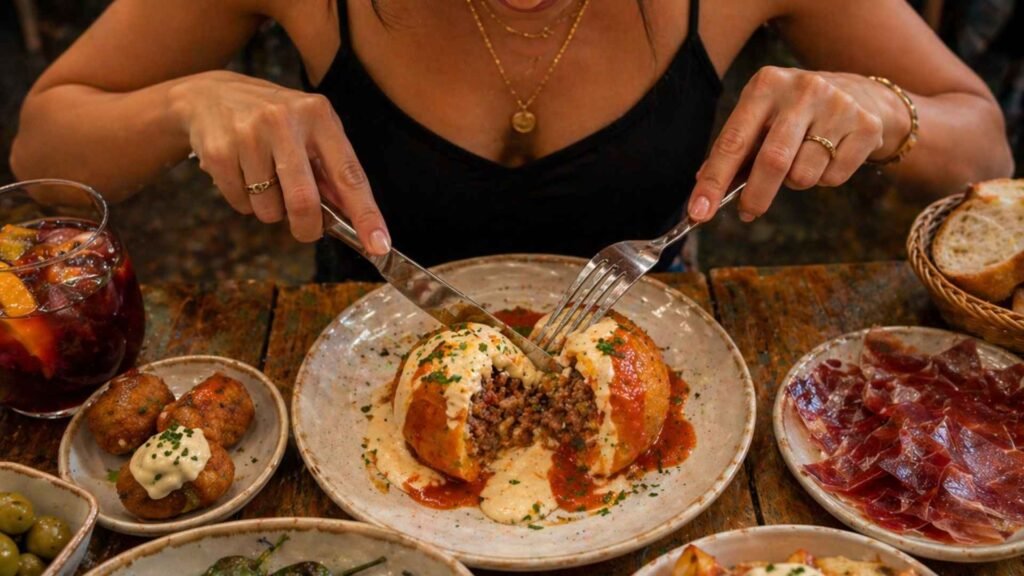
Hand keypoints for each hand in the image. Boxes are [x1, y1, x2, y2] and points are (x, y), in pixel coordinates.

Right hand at [168, 70, 389, 250]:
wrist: (208, 95)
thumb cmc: (272, 120)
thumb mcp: (308, 129)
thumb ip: (332, 170)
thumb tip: (354, 218)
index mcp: (318, 115)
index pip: (349, 175)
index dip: (366, 214)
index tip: (379, 245)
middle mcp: (284, 121)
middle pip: (304, 201)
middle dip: (307, 228)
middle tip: (306, 231)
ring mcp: (249, 134)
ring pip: (269, 208)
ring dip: (270, 210)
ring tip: (263, 180)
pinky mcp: (218, 151)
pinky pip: (241, 203)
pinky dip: (245, 201)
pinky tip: (240, 173)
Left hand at [688, 67, 907, 222]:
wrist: (862, 94)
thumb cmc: (795, 112)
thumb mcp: (762, 116)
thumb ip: (734, 150)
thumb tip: (703, 189)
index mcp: (766, 85)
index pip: (733, 141)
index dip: (714, 181)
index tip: (698, 212)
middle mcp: (803, 89)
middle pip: (772, 161)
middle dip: (756, 196)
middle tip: (747, 212)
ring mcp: (838, 106)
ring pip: (804, 175)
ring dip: (795, 182)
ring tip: (802, 160)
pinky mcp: (866, 126)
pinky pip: (832, 178)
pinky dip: (824, 179)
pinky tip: (830, 155)